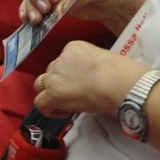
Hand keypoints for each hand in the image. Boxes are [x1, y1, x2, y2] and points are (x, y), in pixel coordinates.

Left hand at [33, 40, 147, 117]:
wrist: (115, 81)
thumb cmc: (119, 73)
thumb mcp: (101, 60)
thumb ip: (88, 66)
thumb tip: (88, 79)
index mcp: (73, 47)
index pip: (64, 61)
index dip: (70, 75)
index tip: (81, 84)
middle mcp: (60, 58)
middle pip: (52, 71)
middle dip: (60, 82)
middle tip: (75, 93)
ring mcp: (55, 75)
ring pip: (42, 84)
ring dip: (51, 93)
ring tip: (67, 103)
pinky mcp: (52, 92)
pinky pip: (41, 102)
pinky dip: (49, 109)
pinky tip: (65, 112)